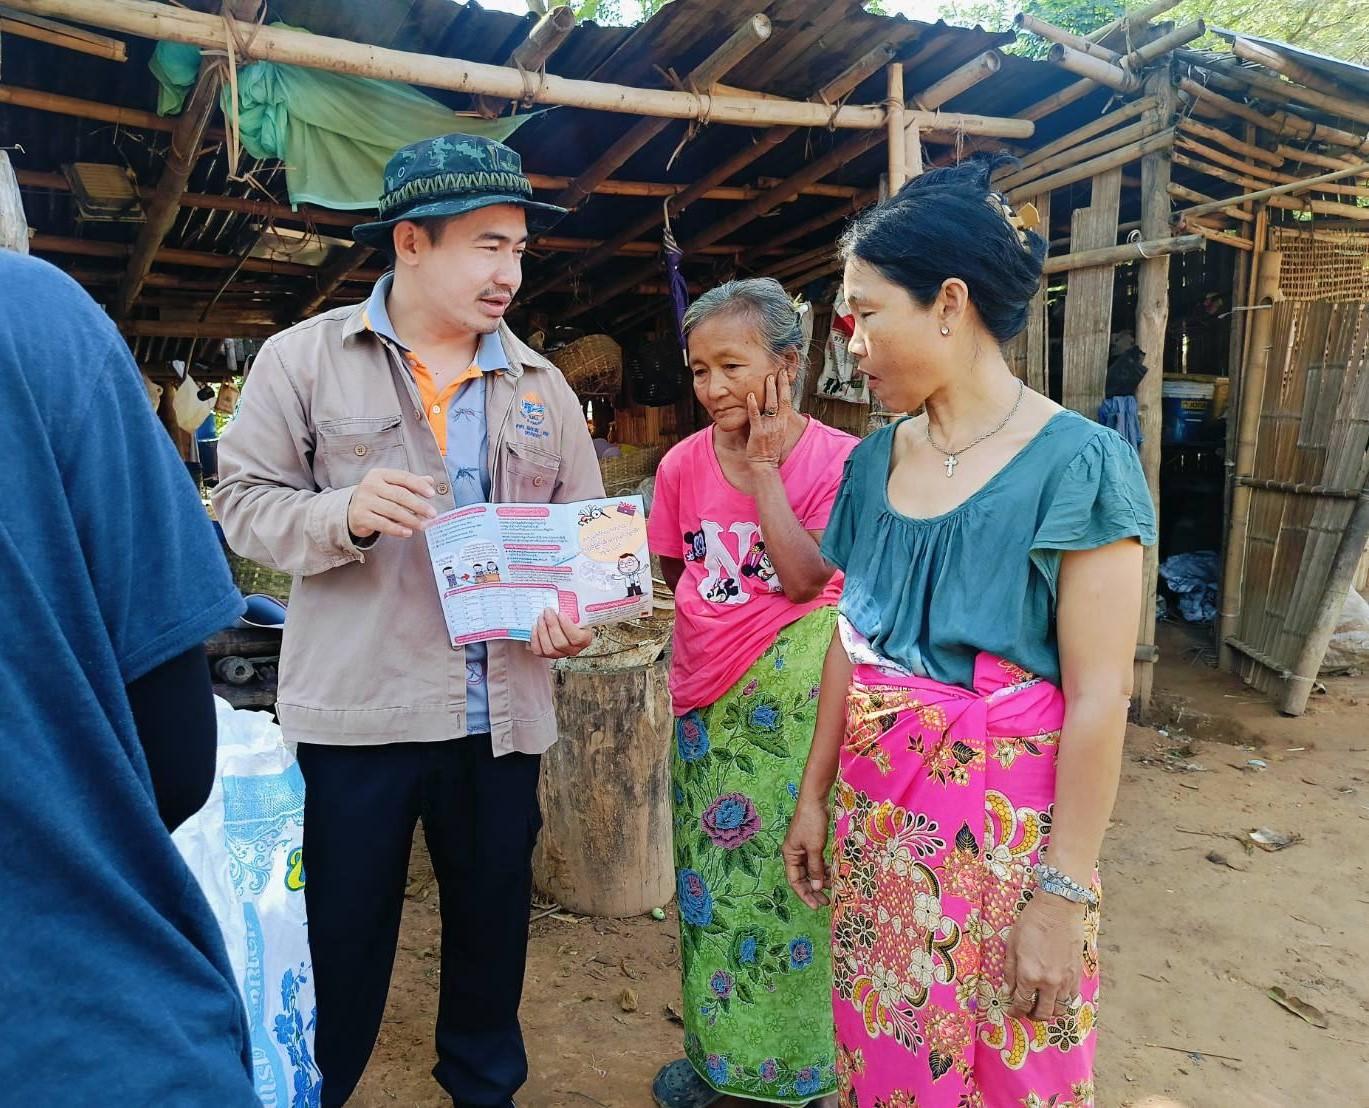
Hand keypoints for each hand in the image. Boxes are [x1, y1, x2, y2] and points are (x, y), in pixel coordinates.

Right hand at [347, 468, 436, 539]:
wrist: (352, 510)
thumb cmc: (378, 497)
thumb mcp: (392, 486)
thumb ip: (410, 483)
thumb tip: (430, 480)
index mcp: (380, 474)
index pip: (403, 477)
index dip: (419, 485)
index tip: (432, 494)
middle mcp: (370, 485)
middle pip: (399, 495)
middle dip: (418, 505)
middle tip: (432, 514)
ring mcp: (364, 500)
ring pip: (392, 510)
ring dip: (411, 519)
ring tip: (423, 525)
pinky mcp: (360, 516)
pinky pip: (382, 524)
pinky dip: (397, 529)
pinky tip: (408, 532)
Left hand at [530, 608, 592, 659]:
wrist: (564, 623)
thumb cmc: (572, 616)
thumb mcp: (579, 611)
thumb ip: (577, 605)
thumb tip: (568, 590)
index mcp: (584, 639)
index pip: (577, 638)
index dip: (567, 627)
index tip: (561, 613)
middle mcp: (573, 650)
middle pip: (561, 643)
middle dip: (552, 625)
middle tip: (548, 611)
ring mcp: (559, 654)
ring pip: (549, 649)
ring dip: (542, 631)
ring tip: (540, 617)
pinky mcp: (546, 655)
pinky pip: (539, 651)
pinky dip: (535, 639)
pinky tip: (535, 627)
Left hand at [745, 367, 794, 468]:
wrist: (764, 465)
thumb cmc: (768, 449)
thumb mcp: (776, 432)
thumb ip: (775, 420)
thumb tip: (772, 407)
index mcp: (782, 423)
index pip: (787, 401)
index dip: (786, 387)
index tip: (784, 375)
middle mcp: (778, 423)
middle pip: (782, 400)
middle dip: (781, 384)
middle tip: (778, 371)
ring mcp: (768, 428)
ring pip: (771, 405)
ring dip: (769, 390)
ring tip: (767, 378)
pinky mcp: (758, 432)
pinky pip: (755, 417)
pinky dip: (753, 405)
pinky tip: (750, 395)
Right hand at [783, 796, 829, 908]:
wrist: (815, 801)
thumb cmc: (811, 822)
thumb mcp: (814, 847)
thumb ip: (815, 868)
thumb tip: (817, 888)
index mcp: (790, 855)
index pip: (795, 881)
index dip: (805, 894)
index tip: (816, 906)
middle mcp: (794, 854)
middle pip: (803, 878)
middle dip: (813, 890)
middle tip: (826, 902)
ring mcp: (803, 850)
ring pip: (811, 871)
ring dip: (821, 880)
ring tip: (833, 888)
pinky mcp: (812, 845)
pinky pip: (817, 862)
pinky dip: (823, 869)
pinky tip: (832, 875)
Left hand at [1004, 892, 1085, 1021]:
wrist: (1058, 908)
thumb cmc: (1032, 923)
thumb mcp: (1012, 944)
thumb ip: (1009, 971)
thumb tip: (1007, 991)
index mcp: (1029, 975)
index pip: (1021, 1003)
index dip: (1015, 1011)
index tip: (1012, 1012)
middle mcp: (1048, 983)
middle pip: (1043, 1012)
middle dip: (1033, 1015)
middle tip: (1027, 1012)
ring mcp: (1065, 980)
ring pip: (1060, 1009)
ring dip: (1050, 1011)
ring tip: (1042, 1006)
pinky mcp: (1077, 974)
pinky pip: (1072, 998)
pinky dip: (1064, 1002)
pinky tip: (1057, 996)